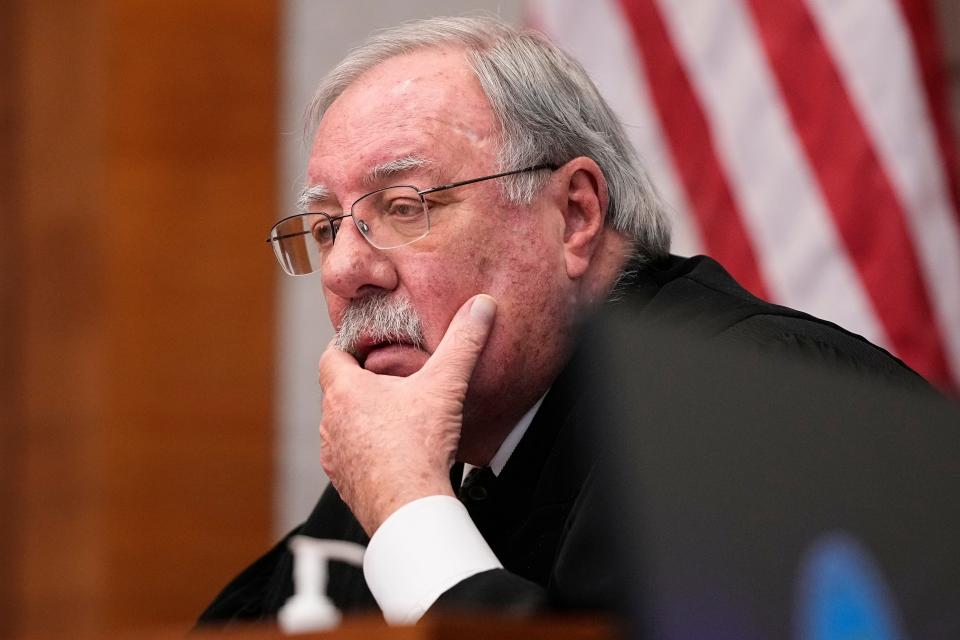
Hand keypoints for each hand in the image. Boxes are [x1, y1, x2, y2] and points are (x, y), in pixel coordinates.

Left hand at [317, 294, 496, 534]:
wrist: (409, 508)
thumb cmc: (418, 448)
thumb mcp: (445, 385)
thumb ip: (463, 342)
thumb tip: (480, 308)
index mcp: (345, 390)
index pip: (331, 355)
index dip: (349, 346)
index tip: (369, 345)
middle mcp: (330, 421)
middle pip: (339, 390)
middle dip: (362, 382)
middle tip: (392, 379)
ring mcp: (334, 455)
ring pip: (343, 425)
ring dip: (363, 418)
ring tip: (395, 417)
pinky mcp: (344, 482)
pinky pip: (350, 456)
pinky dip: (367, 450)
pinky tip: (394, 452)